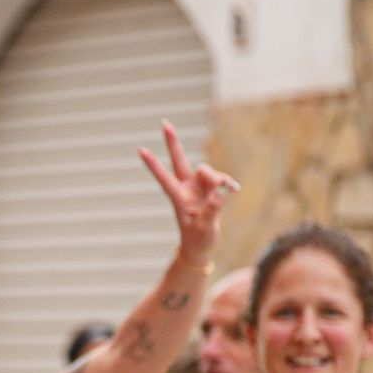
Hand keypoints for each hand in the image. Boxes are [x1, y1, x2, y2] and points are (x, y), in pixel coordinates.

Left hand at [136, 121, 238, 269]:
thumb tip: (222, 189)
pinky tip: (232, 191)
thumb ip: (213, 207)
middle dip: (173, 142)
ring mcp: (198, 187)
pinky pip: (221, 179)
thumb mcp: (205, 227)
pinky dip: (227, 184)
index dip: (153, 164)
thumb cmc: (198, 241)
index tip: (140, 150)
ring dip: (217, 179)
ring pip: (208, 170)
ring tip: (224, 194)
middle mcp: (186, 188)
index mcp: (178, 198)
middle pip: (179, 160)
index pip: (163, 177)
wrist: (201, 249)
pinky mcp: (211, 189)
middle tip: (164, 123)